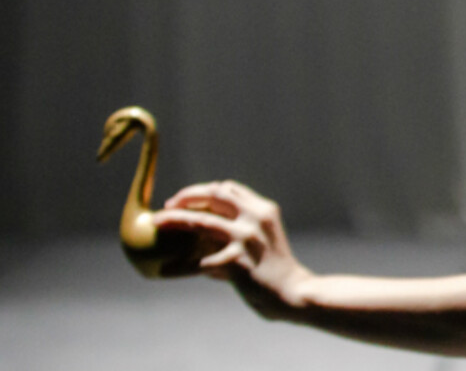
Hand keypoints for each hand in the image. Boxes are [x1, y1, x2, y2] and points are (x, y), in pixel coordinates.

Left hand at [155, 180, 310, 318]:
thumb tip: (197, 236)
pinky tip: (163, 271)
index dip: (202, 191)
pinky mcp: (236, 262)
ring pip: (201, 221)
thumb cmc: (274, 270)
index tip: (183, 199)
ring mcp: (246, 238)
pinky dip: (177, 266)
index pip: (229, 189)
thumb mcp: (261, 241)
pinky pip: (197, 262)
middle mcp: (256, 218)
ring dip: (174, 220)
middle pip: (214, 194)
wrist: (293, 292)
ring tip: (156, 224)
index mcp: (264, 210)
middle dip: (186, 197)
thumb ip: (235, 232)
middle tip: (166, 208)